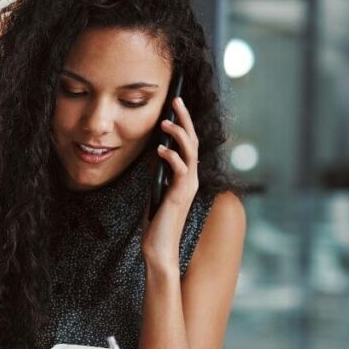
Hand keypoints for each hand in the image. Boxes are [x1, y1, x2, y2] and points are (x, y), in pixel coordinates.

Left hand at [143, 96, 199, 267]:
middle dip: (184, 118)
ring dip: (178, 134)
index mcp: (186, 177)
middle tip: (176, 99)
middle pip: (192, 141)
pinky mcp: (179, 195)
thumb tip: (156, 154)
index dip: (183, 123)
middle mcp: (191, 179)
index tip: (174, 106)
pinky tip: (160, 150)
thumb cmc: (157, 223)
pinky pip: (180, 171)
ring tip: (165, 122)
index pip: (188, 144)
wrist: (159, 248)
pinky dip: (171, 158)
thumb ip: (159, 174)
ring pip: (190, 152)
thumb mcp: (156, 192)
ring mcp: (187, 187)